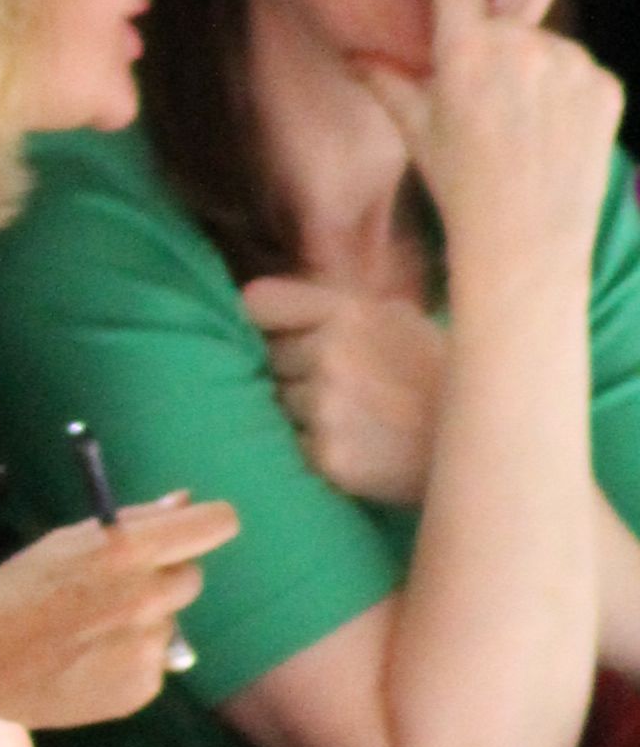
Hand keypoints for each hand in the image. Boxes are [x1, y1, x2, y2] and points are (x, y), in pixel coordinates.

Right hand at [0, 497, 236, 725]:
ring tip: (88, 634)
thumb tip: (185, 501)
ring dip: (141, 623)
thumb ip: (133, 523)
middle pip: (191, 578)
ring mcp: (150, 648)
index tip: (192, 530)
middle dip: (160, 578)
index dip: (206, 523)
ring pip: (167, 624)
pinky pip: (153, 663)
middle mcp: (150, 598)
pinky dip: (129, 660)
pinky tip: (88, 663)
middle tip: (115, 591)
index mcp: (129, 552)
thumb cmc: (14, 594)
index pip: (215, 525)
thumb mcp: (66, 543)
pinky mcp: (144, 688)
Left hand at [239, 272, 444, 501]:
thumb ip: (338, 301)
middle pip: (271, 358)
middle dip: (295, 369)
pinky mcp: (330, 457)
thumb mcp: (399, 317)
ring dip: (306, 410)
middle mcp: (331, 354)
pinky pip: (297, 445)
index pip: (258, 303)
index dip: (269, 320)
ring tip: (355, 415)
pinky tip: (358, 445)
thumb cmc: (440, 375)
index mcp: (348, 311)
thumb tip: (274, 289)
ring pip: (282, 403)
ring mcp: (328, 409)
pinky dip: (318, 447)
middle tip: (341, 383)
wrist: (488, 443)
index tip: (283, 332)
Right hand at [359, 0, 621, 284]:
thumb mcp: (415, 132)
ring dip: (529, 70)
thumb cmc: (461, 188)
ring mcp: (571, 65)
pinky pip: (577, 69)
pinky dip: (565, 92)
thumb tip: (352, 54)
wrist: (528, 242)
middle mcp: (521, 47)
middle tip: (482, 101)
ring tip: (519, 125)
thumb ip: (385, 80)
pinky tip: (550, 133)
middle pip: (499, 19)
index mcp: (465, 51)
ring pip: (540, 44)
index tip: (449, 1)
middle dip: (488, 47)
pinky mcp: (605, 85)